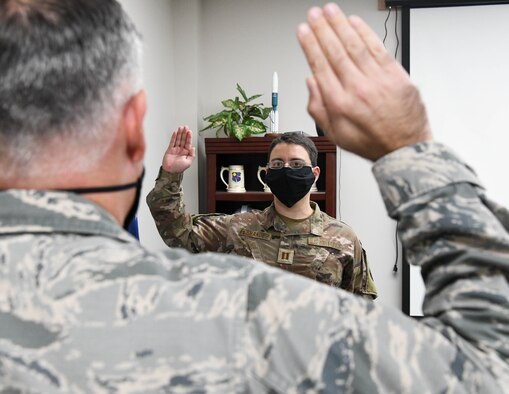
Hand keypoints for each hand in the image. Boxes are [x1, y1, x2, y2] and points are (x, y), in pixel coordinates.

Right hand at [162, 126, 195, 172]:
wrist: (170, 171)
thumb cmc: (179, 168)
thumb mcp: (188, 162)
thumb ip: (192, 155)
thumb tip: (193, 147)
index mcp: (186, 153)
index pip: (188, 143)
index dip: (189, 137)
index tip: (189, 131)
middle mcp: (181, 150)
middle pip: (183, 140)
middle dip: (184, 133)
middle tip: (185, 127)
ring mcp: (175, 149)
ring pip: (178, 140)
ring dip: (180, 133)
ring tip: (181, 127)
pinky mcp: (170, 150)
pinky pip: (172, 142)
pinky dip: (174, 137)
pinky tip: (175, 133)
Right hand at [297, 3, 432, 160]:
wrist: (404, 147)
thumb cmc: (371, 141)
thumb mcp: (335, 135)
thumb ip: (318, 109)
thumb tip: (311, 83)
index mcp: (339, 104)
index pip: (320, 66)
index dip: (310, 45)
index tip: (304, 31)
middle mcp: (357, 89)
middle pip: (335, 51)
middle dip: (322, 29)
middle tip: (314, 14)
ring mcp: (378, 80)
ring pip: (355, 46)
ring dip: (341, 25)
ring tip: (330, 11)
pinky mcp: (395, 75)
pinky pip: (378, 49)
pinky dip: (365, 33)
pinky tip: (355, 22)